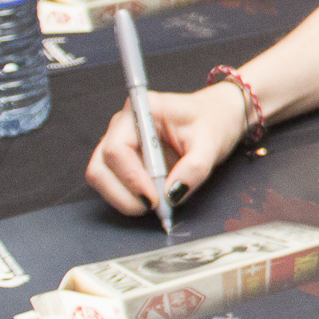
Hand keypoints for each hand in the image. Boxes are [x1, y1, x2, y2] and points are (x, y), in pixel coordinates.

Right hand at [82, 82, 247, 214]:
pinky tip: (155, 200)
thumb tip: (171, 195)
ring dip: (124, 199)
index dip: (131, 178)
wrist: (218, 117)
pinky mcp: (125, 160)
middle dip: (123, 194)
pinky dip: (130, 198)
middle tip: (154, 207)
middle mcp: (123, 125)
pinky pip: (115, 184)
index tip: (154, 199)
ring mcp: (120, 143)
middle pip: (100, 167)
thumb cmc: (213, 121)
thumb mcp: (212, 143)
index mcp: (142, 110)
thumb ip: (194, 168)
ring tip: (158, 204)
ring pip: (102, 178)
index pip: (117, 149)